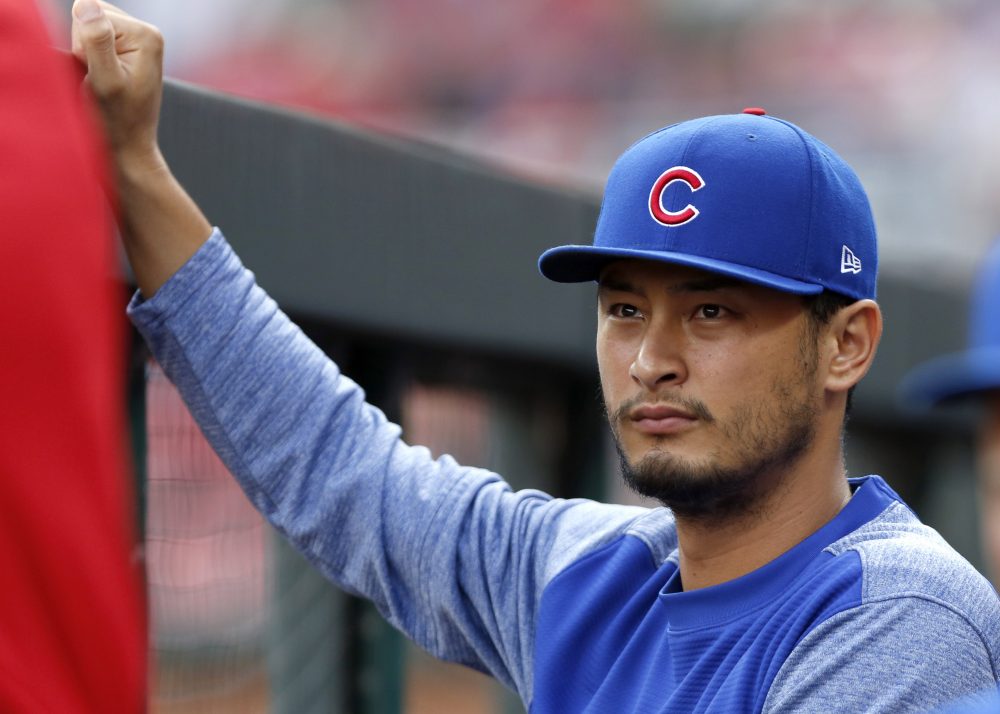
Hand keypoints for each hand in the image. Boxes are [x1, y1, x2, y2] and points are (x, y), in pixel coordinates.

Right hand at [71, 0, 164, 172]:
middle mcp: (146, 34)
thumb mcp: (105, 81)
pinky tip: (100, 79)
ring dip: (85, 56)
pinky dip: (88, 60)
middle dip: (84, 48)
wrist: (128, 147)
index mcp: (146, 35)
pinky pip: (91, 42)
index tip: (99, 73)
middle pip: (90, 17)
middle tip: (98, 80)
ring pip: (87, 30)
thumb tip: (86, 4)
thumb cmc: (117, 121)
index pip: (91, 11)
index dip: (83, 44)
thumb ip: (97, 41)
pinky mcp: (126, 52)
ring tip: (101, 83)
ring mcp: (137, 43)